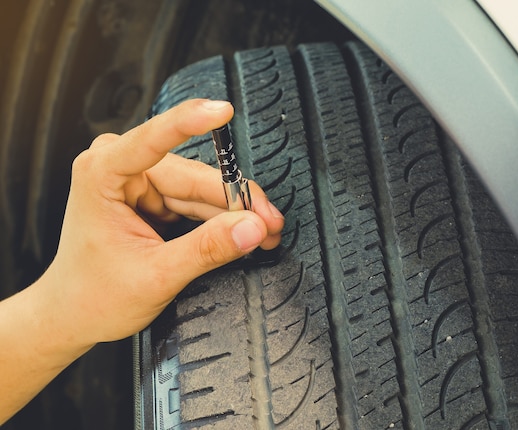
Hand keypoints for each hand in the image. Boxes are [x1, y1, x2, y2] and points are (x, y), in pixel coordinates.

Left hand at [42, 98, 283, 345]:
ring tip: (265, 233)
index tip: (223, 110)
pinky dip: (224, 219)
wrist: (74, 315)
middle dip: (237, 201)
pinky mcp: (156, 198)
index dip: (191, 123)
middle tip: (270, 222)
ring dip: (236, 213)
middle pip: (194, 176)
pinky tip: (245, 231)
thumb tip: (251, 227)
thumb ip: (206, 249)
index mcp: (102, 175)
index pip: (153, 140)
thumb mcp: (155, 276)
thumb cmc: (93, 295)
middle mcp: (121, 169)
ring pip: (203, 190)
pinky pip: (198, 203)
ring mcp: (141, 183)